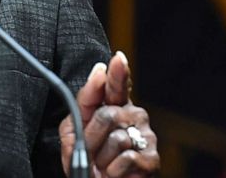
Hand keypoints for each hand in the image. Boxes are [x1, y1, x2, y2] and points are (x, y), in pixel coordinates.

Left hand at [59, 52, 159, 176]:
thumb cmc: (87, 158)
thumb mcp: (73, 131)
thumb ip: (81, 104)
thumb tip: (99, 74)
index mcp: (114, 105)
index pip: (116, 85)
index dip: (118, 72)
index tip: (118, 58)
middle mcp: (133, 115)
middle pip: (107, 115)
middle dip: (91, 137)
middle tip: (89, 152)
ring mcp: (146, 135)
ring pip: (116, 138)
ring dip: (101, 157)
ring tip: (102, 164)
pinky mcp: (152, 158)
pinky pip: (127, 158)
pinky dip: (112, 170)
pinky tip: (113, 172)